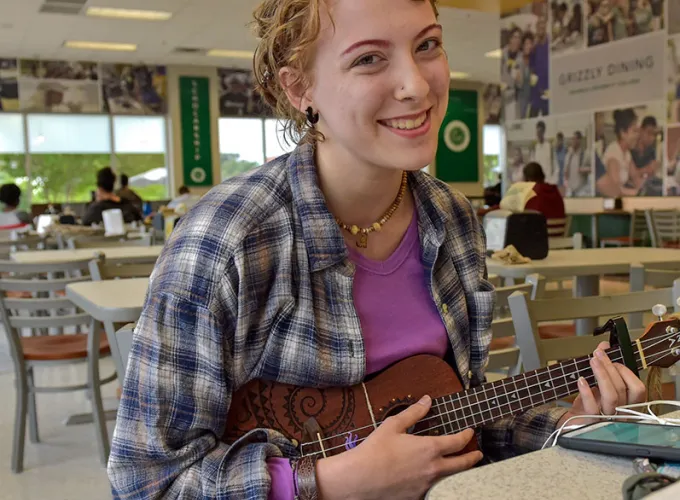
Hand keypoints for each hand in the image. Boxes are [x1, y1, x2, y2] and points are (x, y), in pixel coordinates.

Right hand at [316, 395, 482, 499]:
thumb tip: (427, 400)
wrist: (359, 479)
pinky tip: (424, 476)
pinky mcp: (417, 497)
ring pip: (448, 478)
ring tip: (453, 465)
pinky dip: (432, 481)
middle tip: (478, 455)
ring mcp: (426, 486)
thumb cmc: (374, 451)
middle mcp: (433, 469)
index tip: (470, 432)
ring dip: (453, 470)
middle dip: (472, 458)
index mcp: (430, 448)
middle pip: (462, 465)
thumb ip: (413, 412)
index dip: (467, 436)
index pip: (458, 442)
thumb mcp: (393, 425)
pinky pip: (431, 488)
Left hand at [558, 342, 646, 426]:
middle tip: (598, 354)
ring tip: (592, 361)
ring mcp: (607, 418)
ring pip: (611, 397)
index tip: (612, 358)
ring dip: (602, 375)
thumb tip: (604, 346)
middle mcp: (621, 412)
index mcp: (627, 403)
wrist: (573, 422)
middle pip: (622, 389)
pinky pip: (593, 408)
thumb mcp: (598, 383)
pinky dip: (587, 392)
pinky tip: (581, 380)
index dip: (626, 371)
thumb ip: (604, 365)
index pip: (638, 389)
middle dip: (610, 367)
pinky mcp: (591, 422)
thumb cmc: (589, 404)